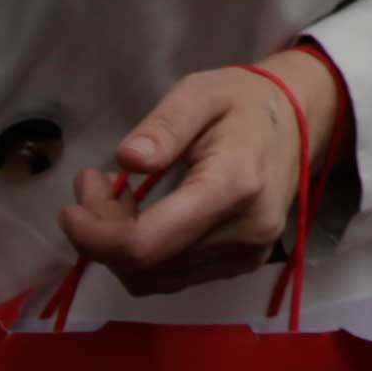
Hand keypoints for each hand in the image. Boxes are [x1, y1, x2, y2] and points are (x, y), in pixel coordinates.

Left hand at [56, 46, 344, 296]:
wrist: (301, 120)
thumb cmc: (244, 100)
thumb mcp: (200, 92)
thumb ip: (164, 126)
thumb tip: (127, 160)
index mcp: (233, 184)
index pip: (149, 243)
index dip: (96, 237)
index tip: (70, 207)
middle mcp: (245, 231)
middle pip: (146, 264)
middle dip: (101, 234)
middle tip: (91, 185)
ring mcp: (247, 254)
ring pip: (155, 278)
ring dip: (118, 247)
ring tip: (115, 197)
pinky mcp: (243, 264)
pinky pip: (175, 278)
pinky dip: (144, 255)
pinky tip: (142, 217)